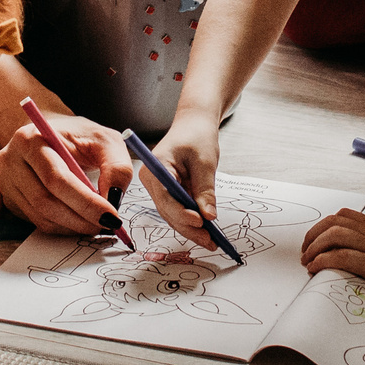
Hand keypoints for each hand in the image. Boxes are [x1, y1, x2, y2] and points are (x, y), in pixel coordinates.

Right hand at [0, 113, 134, 236]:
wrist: (54, 135)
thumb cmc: (80, 136)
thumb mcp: (106, 140)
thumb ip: (116, 166)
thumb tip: (113, 198)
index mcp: (30, 138)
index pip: (56, 177)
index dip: (85, 201)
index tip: (111, 215)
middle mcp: (11, 160)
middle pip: (44, 200)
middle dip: (80, 218)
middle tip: (107, 224)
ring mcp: (7, 181)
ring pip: (40, 216)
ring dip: (72, 226)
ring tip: (96, 223)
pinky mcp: (11, 199)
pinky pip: (37, 221)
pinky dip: (62, 227)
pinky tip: (80, 221)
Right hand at [147, 116, 220, 248]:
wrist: (194, 124)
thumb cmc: (197, 136)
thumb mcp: (205, 162)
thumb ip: (205, 190)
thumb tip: (209, 216)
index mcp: (156, 166)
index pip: (166, 197)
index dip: (182, 213)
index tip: (200, 222)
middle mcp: (152, 179)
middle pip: (168, 210)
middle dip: (189, 226)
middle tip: (210, 241)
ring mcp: (158, 187)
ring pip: (173, 214)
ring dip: (191, 228)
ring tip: (211, 241)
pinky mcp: (167, 192)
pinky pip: (177, 210)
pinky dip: (191, 220)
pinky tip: (206, 231)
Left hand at [299, 207, 364, 285]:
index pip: (344, 217)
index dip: (326, 225)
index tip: (317, 236)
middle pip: (332, 225)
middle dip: (312, 235)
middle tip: (304, 249)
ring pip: (333, 238)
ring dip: (313, 248)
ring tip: (305, 259)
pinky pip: (342, 258)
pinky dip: (323, 261)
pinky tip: (314, 267)